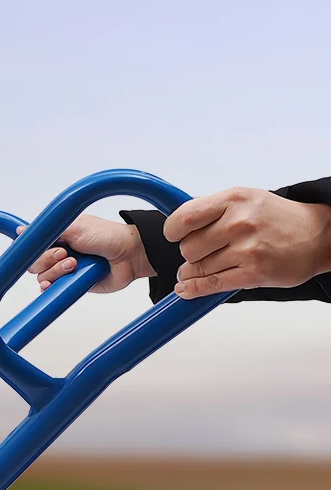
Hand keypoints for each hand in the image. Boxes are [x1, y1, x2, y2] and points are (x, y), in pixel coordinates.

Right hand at [29, 214, 152, 293]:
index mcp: (58, 237)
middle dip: (46, 260)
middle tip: (65, 254)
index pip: (33, 245)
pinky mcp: (70, 285)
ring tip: (74, 265)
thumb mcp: (75, 227)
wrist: (128, 255)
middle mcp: (59, 253)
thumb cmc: (107, 236)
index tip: (43, 245)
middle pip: (34, 263)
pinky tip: (61, 281)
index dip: (34, 248)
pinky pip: (52, 291)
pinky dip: (53, 287)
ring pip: (42, 277)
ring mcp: (64, 270)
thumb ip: (47, 230)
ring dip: (55, 272)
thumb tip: (20, 231)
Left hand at [165, 186, 330, 297]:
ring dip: (193, 273)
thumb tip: (178, 220)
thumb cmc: (278, 218)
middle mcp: (239, 222)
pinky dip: (193, 289)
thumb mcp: (247, 200)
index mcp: (235, 199)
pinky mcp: (252, 273)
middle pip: (187, 248)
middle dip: (190, 253)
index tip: (175, 235)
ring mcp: (246, 249)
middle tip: (201, 252)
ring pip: (197, 268)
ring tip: (202, 268)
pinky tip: (187, 289)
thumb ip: (213, 209)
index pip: (184, 218)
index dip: (173, 231)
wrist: (319, 236)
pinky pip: (209, 285)